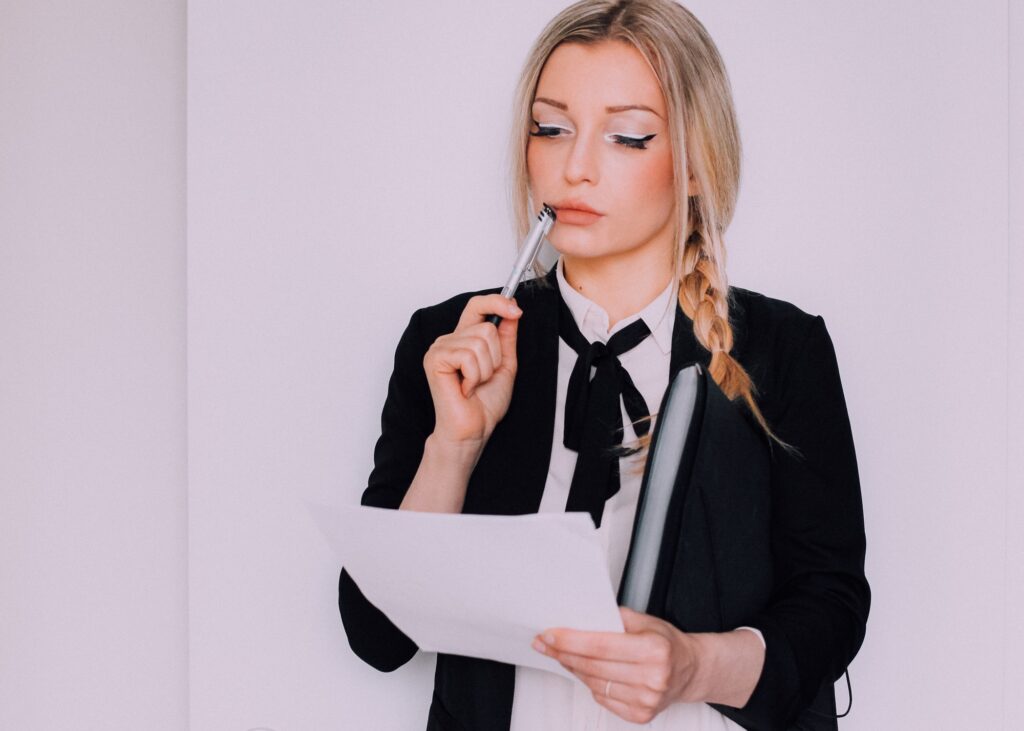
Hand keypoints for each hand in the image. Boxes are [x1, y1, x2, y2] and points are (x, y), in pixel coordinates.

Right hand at [422, 294, 521, 448]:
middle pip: (486, 327)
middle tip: (484, 377)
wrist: (473, 430)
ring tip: (474, 384)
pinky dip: (474, 376)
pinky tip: (466, 389)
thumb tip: (512, 311)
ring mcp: (439, 348)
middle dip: (496, 356)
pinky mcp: (435, 360)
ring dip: (485, 370)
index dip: (497, 302)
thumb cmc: (485, 403)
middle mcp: (449, 339)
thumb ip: (507, 338)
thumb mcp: (505, 365)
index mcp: (464, 338)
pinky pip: (468, 356)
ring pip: (480, 342)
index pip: (477, 305)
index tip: (516, 310)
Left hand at [532, 607, 703, 724]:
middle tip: (545, 643)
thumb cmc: (666, 643)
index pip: (600, 645)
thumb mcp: (645, 620)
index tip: (550, 635)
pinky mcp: (641, 715)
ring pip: (594, 683)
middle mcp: (652, 677)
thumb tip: (579, 618)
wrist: (689, 670)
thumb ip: (614, 618)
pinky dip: (591, 683)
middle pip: (593, 666)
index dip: (570, 640)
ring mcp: (646, 699)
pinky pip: (603, 698)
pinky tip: (586, 671)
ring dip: (573, 668)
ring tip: (562, 655)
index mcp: (654, 649)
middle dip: (564, 653)